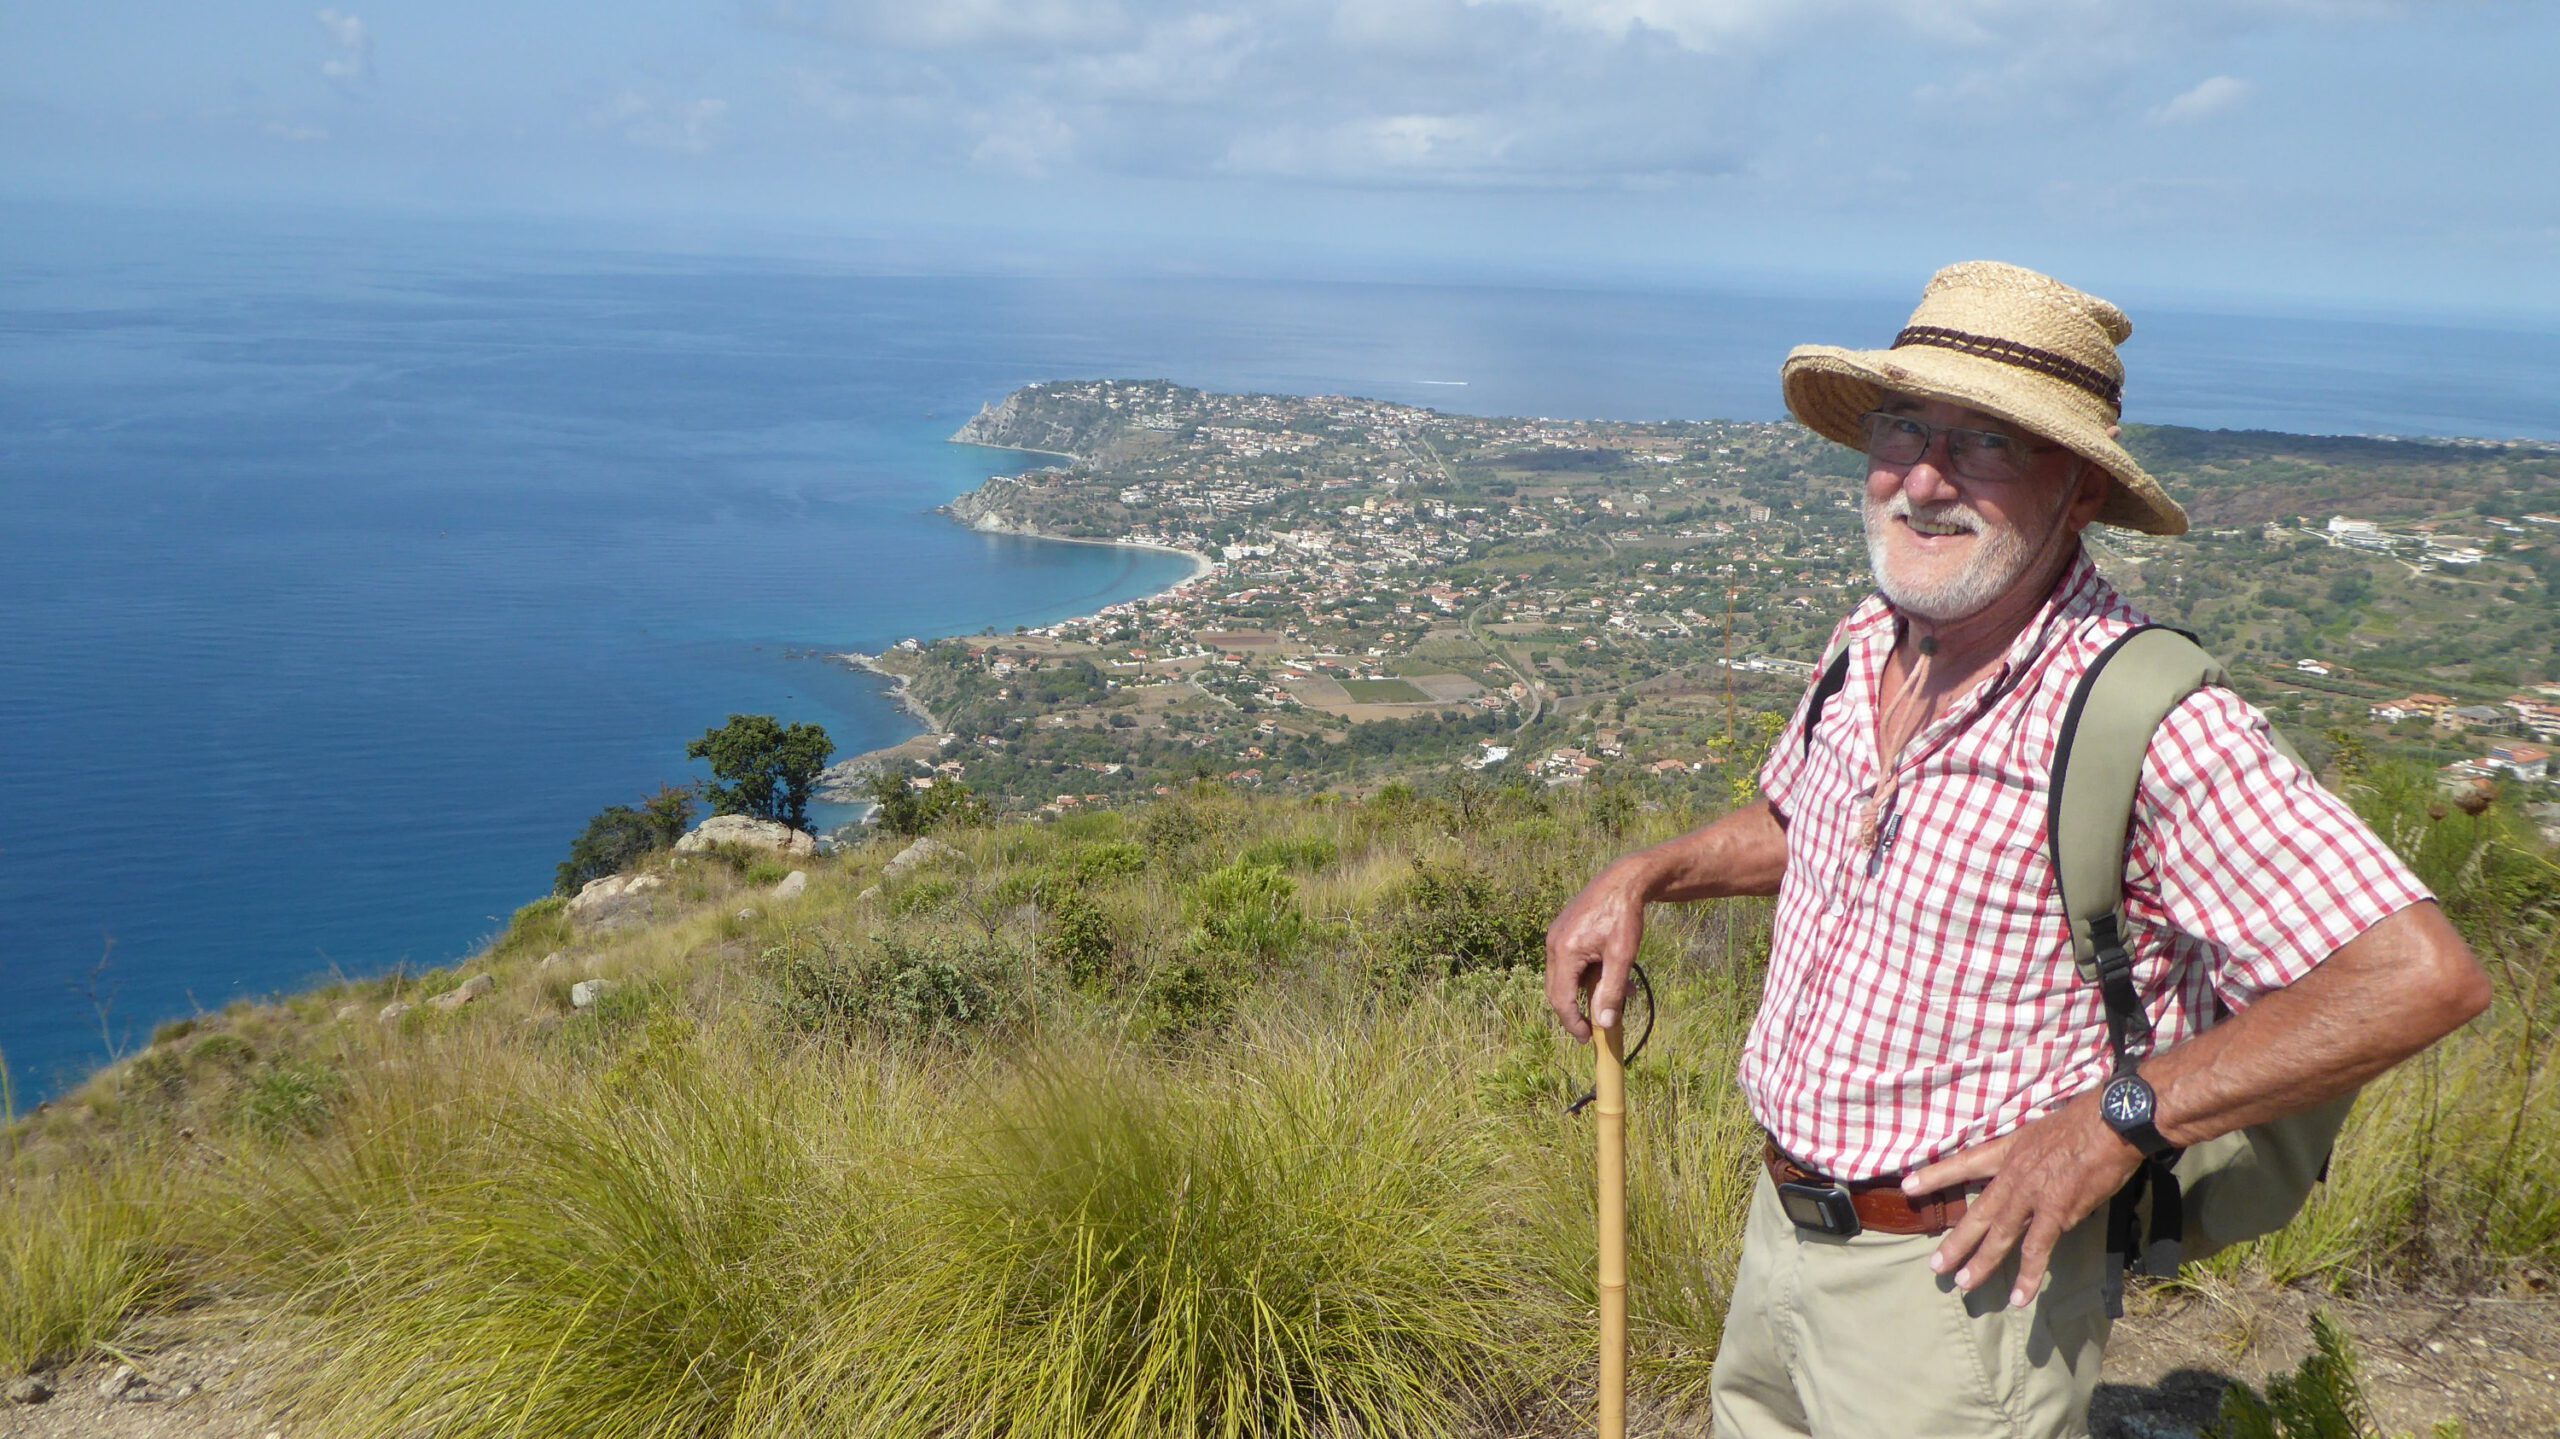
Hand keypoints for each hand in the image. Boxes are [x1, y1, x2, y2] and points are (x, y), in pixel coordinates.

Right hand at [1545, 860, 1651, 1042]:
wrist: (1624, 880)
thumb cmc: (1625, 916)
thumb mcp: (1622, 956)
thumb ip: (1611, 991)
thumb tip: (1604, 1023)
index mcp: (1564, 951)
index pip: (1561, 999)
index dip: (1573, 1023)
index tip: (1587, 1039)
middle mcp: (1554, 944)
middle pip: (1557, 991)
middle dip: (1576, 1011)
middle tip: (1596, 1028)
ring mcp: (1556, 937)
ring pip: (1566, 978)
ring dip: (1589, 991)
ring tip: (1624, 994)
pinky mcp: (1564, 932)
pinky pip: (1571, 963)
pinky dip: (1589, 975)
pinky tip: (1614, 974)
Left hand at [1900, 1093, 2140, 1307]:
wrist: (2111, 1122)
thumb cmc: (2087, 1122)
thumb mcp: (2045, 1131)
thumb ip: (2033, 1157)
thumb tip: (2034, 1176)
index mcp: (2010, 1150)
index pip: (1964, 1163)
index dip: (1935, 1175)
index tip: (1907, 1186)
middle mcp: (2014, 1175)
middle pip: (1978, 1212)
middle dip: (1956, 1241)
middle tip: (1936, 1265)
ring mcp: (2033, 1196)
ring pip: (2000, 1235)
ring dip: (1982, 1263)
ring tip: (1963, 1284)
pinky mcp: (2056, 1213)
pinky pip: (2037, 1250)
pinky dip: (2028, 1276)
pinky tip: (2018, 1297)